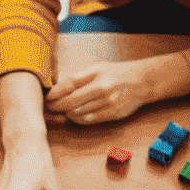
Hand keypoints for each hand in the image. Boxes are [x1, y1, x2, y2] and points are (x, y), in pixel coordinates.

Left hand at [43, 60, 157, 125]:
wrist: (143, 81)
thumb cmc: (117, 74)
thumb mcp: (98, 69)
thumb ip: (80, 78)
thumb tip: (57, 89)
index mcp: (96, 73)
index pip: (69, 84)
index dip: (54, 93)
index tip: (47, 97)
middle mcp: (101, 87)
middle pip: (70, 101)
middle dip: (56, 106)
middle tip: (49, 108)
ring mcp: (106, 102)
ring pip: (78, 113)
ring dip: (67, 113)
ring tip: (63, 111)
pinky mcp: (111, 113)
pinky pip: (88, 120)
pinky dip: (79, 119)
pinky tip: (76, 115)